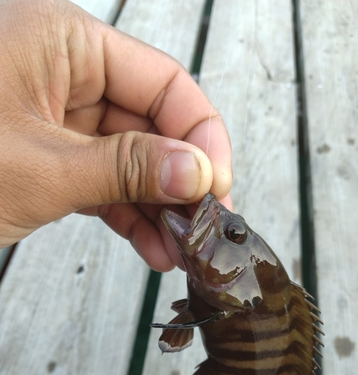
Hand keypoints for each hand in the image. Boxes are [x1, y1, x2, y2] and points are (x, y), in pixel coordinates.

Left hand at [0, 0, 231, 270]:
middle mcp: (66, 71)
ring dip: (157, 206)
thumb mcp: (40, 168)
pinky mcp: (47, 154)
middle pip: (150, 124)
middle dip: (179, 180)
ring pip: (129, 158)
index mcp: (65, 42)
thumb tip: (198, 173)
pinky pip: (101, 179)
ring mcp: (57, 116)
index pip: (163, 81)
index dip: (201, 134)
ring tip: (180, 250)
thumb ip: (125, 167)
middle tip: (204, 229)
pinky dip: (126, 212)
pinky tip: (151, 245)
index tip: (220, 186)